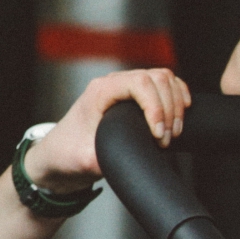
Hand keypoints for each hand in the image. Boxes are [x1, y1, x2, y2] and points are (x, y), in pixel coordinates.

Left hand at [20, 68, 191, 188]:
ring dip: (176, 105)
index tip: (158, 135)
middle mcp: (114, 84)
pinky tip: (181, 114)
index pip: (140, 83)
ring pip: (164, 80)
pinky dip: (177, 97)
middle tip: (168, 140)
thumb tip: (129, 159)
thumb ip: (104, 158)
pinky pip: (163, 86)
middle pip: (157, 79)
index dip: (156, 107)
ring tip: (173, 133)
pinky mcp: (134, 98)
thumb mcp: (84, 160)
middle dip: (170, 110)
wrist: (58, 156)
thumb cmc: (66, 153)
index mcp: (100, 91)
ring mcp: (125, 88)